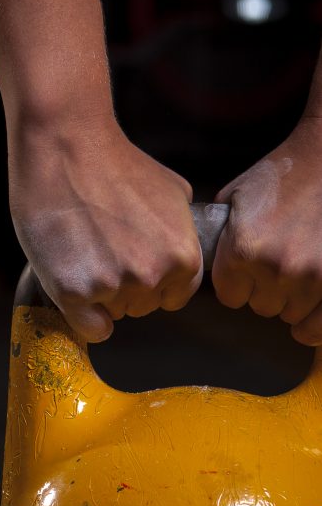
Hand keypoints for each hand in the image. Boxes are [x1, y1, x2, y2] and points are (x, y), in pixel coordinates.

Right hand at [10, 117, 202, 342]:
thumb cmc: (113, 163)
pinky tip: (72, 286)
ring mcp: (112, 286)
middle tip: (98, 250)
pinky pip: (88, 327)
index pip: (173, 296)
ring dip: (98, 295)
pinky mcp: (73, 292)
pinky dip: (81, 315)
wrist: (65, 147)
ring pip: (112, 314)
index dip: (150, 281)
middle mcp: (152, 277)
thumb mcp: (170, 192)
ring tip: (80, 252)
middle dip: (123, 287)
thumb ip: (180, 230)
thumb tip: (177, 247)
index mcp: (184, 257)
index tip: (128, 262)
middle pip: (141, 306)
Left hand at [213, 117, 321, 345]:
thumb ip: (219, 237)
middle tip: (277, 263)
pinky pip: (318, 328)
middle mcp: (274, 268)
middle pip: (261, 307)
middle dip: (265, 289)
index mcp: (240, 250)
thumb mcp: (233, 199)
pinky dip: (312, 324)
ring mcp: (311, 277)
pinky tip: (310, 309)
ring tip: (298, 267)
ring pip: (290, 314)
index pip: (229, 296)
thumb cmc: (281, 176)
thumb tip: (196, 263)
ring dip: (292, 299)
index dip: (237, 283)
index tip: (246, 271)